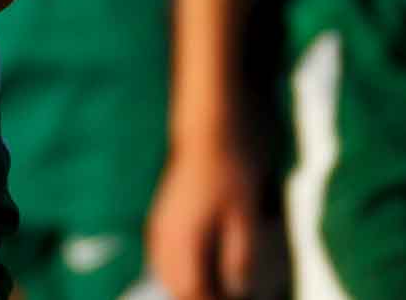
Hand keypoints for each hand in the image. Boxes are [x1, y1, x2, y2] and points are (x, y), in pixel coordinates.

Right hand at [148, 134, 265, 299]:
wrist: (209, 124)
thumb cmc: (231, 167)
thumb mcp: (245, 215)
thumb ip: (239, 257)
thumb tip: (237, 290)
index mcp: (183, 240)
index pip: (193, 292)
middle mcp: (164, 236)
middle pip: (177, 286)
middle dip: (198, 297)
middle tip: (224, 297)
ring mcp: (160, 224)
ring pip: (168, 272)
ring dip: (187, 286)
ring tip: (213, 289)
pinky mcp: (163, 214)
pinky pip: (164, 256)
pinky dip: (179, 270)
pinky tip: (196, 269)